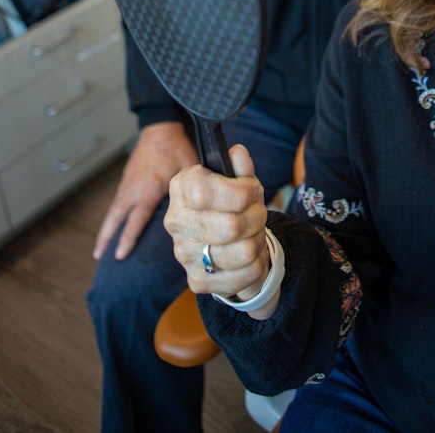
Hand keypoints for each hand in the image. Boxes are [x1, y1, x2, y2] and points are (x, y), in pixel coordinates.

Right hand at [93, 122, 197, 260]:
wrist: (160, 127)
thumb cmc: (176, 146)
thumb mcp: (189, 166)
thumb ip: (194, 188)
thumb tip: (205, 207)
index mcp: (150, 188)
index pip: (136, 219)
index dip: (128, 238)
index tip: (119, 256)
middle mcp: (134, 188)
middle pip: (115, 217)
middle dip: (107, 238)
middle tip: (98, 257)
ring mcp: (128, 183)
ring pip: (113, 210)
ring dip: (106, 228)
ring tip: (99, 248)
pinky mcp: (127, 178)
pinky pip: (116, 201)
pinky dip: (111, 216)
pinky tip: (112, 225)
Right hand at [165, 145, 276, 319]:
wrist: (220, 238)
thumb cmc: (228, 201)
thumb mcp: (236, 178)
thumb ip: (240, 166)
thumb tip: (238, 153)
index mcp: (181, 188)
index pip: (205, 193)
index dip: (240, 192)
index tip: (252, 190)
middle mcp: (176, 221)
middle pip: (232, 226)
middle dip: (257, 217)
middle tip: (258, 212)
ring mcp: (183, 254)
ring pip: (242, 252)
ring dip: (258, 240)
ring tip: (253, 232)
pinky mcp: (197, 280)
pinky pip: (244, 276)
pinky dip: (256, 264)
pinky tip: (249, 254)